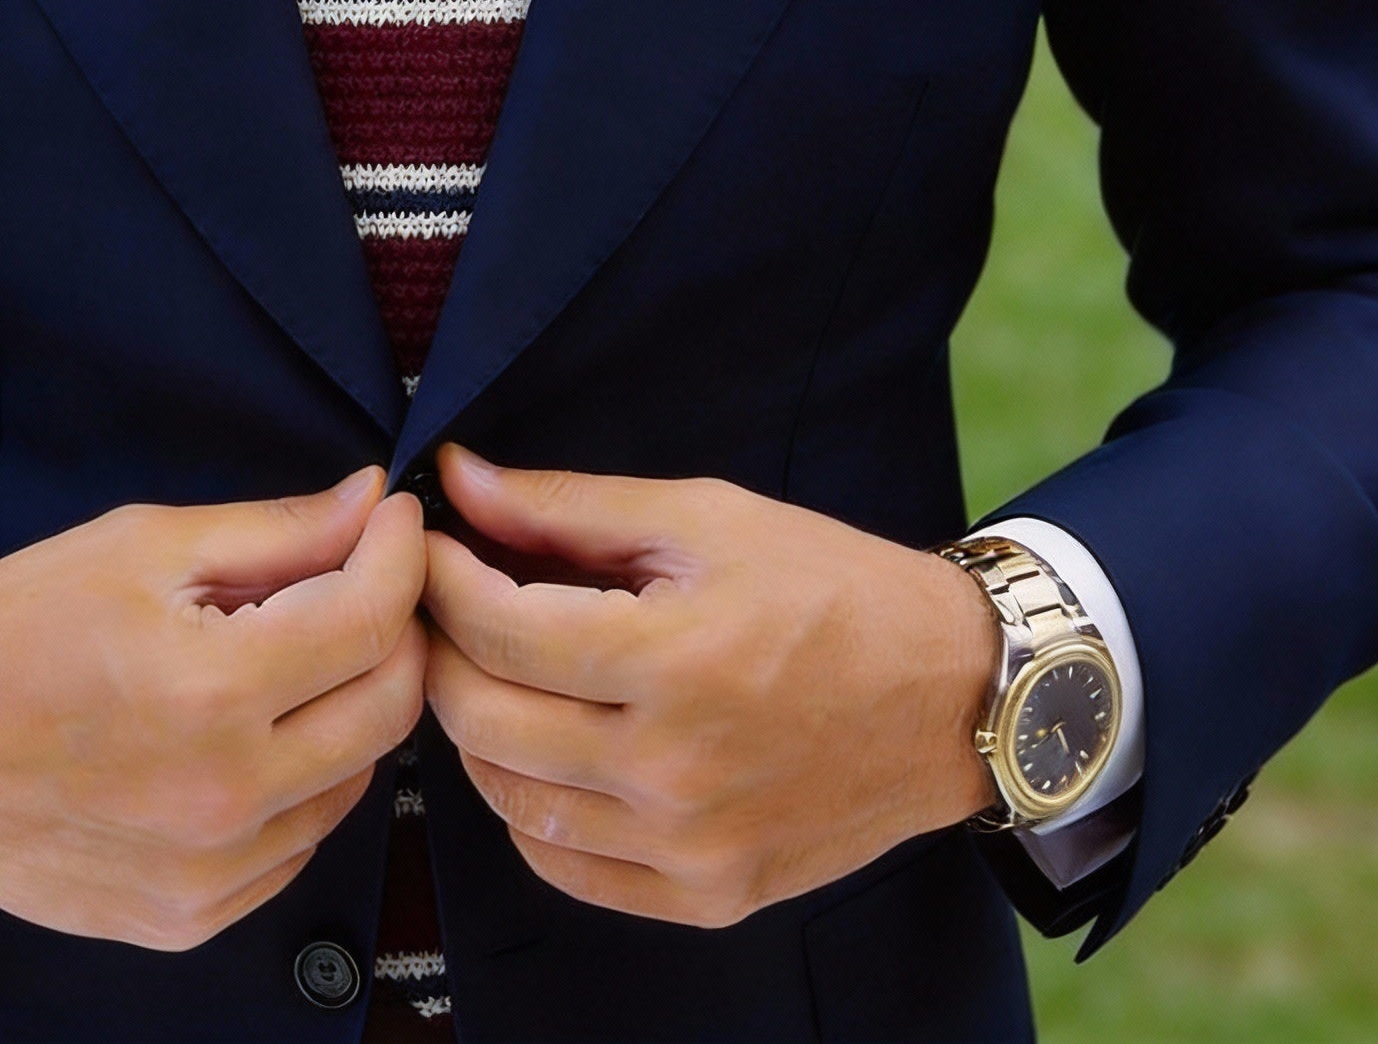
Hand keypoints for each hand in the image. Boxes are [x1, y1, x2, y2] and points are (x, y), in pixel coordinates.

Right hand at [0, 468, 426, 948]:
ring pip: (356, 779)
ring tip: (290, 655)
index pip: (371, 620)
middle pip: (389, 707)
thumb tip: (369, 504)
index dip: (399, 554)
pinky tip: (250, 732)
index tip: (393, 521)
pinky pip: (298, 842)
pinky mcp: (189, 918)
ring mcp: (208, 873)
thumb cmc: (10, 630)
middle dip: (396, 629)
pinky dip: (302, 780)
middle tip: (365, 580)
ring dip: (349, 706)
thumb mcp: (142, 545)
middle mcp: (221, 797)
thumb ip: (275, 530)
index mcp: (208, 691)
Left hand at [421, 446, 994, 927]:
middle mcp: (676, 770)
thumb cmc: (831, 588)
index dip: (440, 577)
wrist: (951, 696)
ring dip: (475, 727)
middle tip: (441, 601)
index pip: (498, 628)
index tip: (426, 543)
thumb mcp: (704, 517)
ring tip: (488, 667)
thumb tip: (460, 480)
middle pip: (484, 717)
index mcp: (677, 660)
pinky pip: (565, 866)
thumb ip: (568, 506)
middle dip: (440, 647)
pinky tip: (541, 748)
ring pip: (509, 799)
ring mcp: (690, 847)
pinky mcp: (707, 896)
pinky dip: (528, 808)